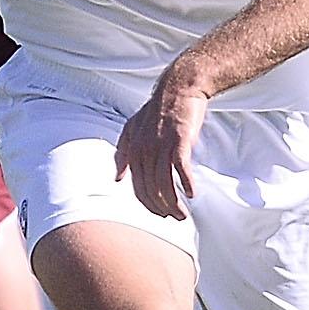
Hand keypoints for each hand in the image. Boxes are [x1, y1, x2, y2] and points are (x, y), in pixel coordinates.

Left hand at [114, 73, 206, 221]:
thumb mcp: (132, 129)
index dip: (148, 203)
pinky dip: (185, 183)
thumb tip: (117, 179)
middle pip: (150, 188)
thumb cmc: (157, 112)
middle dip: (161, 208)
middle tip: (175, 219)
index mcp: (132, 149)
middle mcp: (143, 149)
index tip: (159, 214)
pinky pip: (180, 167)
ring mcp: (161, 145)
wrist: (178, 90)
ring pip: (164, 182)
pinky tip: (192, 194)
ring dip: (174, 202)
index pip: (137, 186)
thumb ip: (123, 154)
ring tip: (183, 215)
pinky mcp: (179, 140)